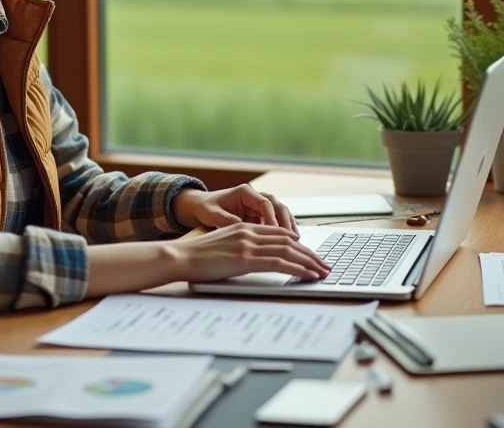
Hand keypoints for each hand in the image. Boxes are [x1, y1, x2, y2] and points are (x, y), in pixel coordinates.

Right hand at [171, 223, 330, 282]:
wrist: (179, 257)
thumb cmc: (195, 257)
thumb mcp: (221, 247)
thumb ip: (239, 248)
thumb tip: (252, 259)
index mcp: (243, 227)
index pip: (279, 234)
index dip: (298, 245)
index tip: (310, 255)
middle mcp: (249, 232)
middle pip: (289, 240)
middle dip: (310, 253)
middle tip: (324, 264)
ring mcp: (248, 244)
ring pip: (289, 250)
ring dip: (310, 261)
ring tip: (323, 271)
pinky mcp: (246, 258)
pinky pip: (280, 262)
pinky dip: (299, 268)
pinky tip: (309, 275)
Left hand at [173, 184, 298, 235]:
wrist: (200, 208)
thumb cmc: (205, 209)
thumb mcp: (212, 215)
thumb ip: (227, 220)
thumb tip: (242, 228)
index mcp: (244, 192)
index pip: (265, 203)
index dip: (272, 218)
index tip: (275, 232)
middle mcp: (254, 197)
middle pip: (278, 206)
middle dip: (286, 222)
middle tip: (292, 239)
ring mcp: (258, 206)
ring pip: (280, 213)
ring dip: (288, 226)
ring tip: (296, 241)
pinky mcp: (260, 216)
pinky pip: (276, 221)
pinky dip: (284, 231)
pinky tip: (290, 242)